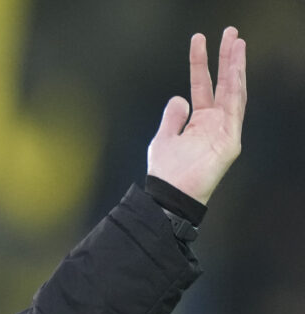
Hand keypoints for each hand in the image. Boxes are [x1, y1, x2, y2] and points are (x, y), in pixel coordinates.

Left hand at [146, 27, 246, 204]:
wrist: (169, 194)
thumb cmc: (165, 172)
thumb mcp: (163, 138)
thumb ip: (172, 117)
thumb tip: (179, 98)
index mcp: (197, 122)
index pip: (201, 85)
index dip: (200, 63)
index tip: (198, 41)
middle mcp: (213, 122)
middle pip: (222, 83)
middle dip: (226, 58)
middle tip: (229, 33)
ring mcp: (224, 130)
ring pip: (233, 91)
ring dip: (235, 67)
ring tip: (236, 43)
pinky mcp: (230, 139)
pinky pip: (235, 108)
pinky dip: (236, 87)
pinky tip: (235, 69)